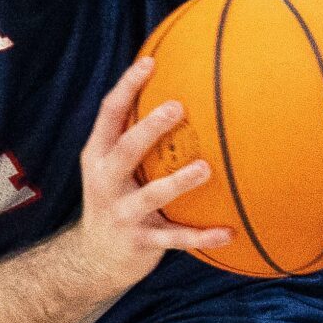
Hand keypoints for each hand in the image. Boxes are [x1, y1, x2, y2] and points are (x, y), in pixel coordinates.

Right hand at [65, 55, 229, 296]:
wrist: (92, 259)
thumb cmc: (115, 199)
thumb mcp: (112, 167)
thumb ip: (134, 136)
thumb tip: (179, 92)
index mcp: (98, 156)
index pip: (109, 115)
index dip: (127, 87)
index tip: (150, 62)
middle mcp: (105, 181)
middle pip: (125, 150)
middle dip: (148, 128)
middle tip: (177, 107)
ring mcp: (121, 213)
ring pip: (151, 195)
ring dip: (178, 182)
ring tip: (205, 167)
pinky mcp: (139, 241)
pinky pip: (174, 238)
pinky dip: (202, 235)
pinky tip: (229, 231)